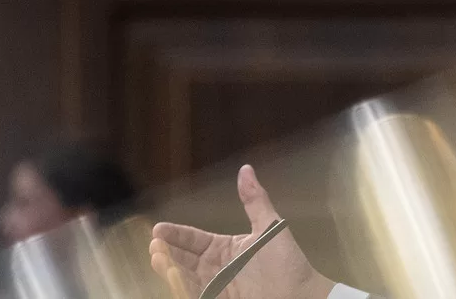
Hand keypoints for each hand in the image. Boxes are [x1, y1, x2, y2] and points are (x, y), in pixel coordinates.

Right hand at [150, 164, 334, 298]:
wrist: (300, 294)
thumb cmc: (287, 262)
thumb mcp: (269, 227)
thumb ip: (255, 200)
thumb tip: (245, 169)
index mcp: (225, 248)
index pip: (194, 239)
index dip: (176, 234)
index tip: (158, 229)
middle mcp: (217, 268)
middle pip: (184, 259)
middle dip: (167, 252)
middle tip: (154, 245)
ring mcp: (217, 287)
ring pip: (186, 277)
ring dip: (170, 269)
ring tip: (158, 258)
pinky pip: (197, 293)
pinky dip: (183, 287)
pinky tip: (174, 277)